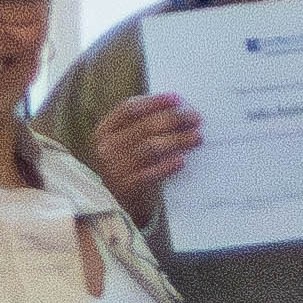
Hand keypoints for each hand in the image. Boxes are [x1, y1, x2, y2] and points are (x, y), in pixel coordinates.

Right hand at [83, 91, 204, 222]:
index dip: (155, 102)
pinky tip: (182, 160)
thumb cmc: (126, 166)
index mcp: (105, 130)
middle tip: (195, 118)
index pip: (129, 108)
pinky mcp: (127, 188)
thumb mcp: (125, 142)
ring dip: (177, 140)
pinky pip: (151, 173)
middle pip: (145, 126)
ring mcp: (115, 168)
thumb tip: (178, 108)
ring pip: (151, 147)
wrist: (114, 204)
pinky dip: (168, 166)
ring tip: (197, 137)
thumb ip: (143, 125)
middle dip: (174, 119)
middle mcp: (107, 147)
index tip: (178, 99)